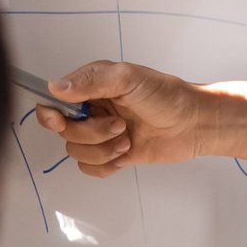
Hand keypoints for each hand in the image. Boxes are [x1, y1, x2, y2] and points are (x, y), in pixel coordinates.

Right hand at [32, 62, 246, 178]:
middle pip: (63, 131)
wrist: (195, 123)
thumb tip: (55, 86)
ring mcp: (101, 133)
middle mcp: (92, 109)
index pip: (53, 101)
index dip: (52, 114)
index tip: (64, 119)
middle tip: (120, 126)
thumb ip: (92, 80)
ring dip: (102, 150)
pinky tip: (125, 155)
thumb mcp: (129, 78)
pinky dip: (105, 166)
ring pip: (76, 151)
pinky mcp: (112, 155)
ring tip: (128, 139)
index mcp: (91, 87)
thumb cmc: (166, 96)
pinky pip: (89, 168)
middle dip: (91, 133)